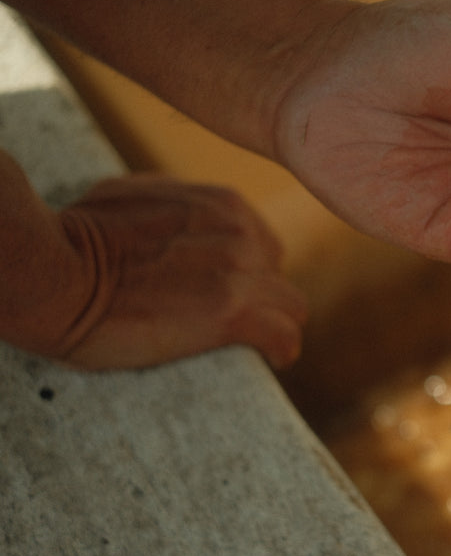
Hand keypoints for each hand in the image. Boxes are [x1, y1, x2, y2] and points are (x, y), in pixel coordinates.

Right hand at [55, 176, 307, 369]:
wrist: (55, 274)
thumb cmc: (75, 237)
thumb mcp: (135, 196)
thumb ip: (174, 204)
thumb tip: (182, 213)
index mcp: (221, 206)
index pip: (262, 241)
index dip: (252, 270)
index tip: (237, 291)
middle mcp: (240, 234)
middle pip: (278, 273)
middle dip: (264, 296)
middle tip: (240, 321)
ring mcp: (239, 273)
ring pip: (291, 305)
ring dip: (275, 324)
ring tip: (261, 346)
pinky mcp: (231, 313)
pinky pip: (284, 335)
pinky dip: (282, 350)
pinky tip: (275, 359)